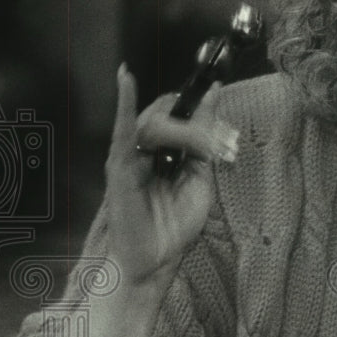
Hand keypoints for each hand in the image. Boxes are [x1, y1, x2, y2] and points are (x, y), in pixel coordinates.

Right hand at [104, 64, 238, 289]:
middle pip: (169, 114)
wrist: (158, 258)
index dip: (199, 105)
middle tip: (214, 140)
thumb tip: (212, 106)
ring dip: (184, 130)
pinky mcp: (120, 165)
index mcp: (166, 152)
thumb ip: (205, 146)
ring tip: (202, 147)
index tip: (216, 88)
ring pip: (156, 123)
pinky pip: (123, 130)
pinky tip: (126, 78)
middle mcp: (146, 149)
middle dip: (195, 122)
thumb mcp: (201, 180)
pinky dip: (124, 102)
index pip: (181, 116)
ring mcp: (131, 155)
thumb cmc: (175, 224)